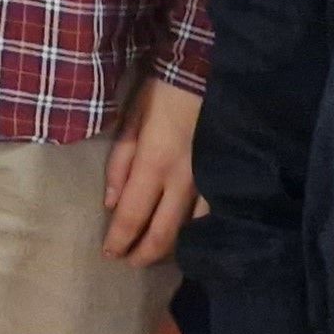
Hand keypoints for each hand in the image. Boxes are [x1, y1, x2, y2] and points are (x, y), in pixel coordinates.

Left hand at [101, 77, 200, 261]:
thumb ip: (120, 163)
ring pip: (191, 230)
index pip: (132, 216)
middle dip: (143, 253)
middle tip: (129, 262)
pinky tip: (189, 236)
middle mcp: (183, 180)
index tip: (108, 254)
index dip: (119, 240)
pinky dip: (197, 230)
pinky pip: (212, 214)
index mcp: (154, 163)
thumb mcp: (130, 120)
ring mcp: (209, 181)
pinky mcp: (225, 177)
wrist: (205, 71)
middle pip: (163, 233)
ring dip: (170, 247)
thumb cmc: (161, 93)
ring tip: (155, 253)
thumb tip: (111, 204)